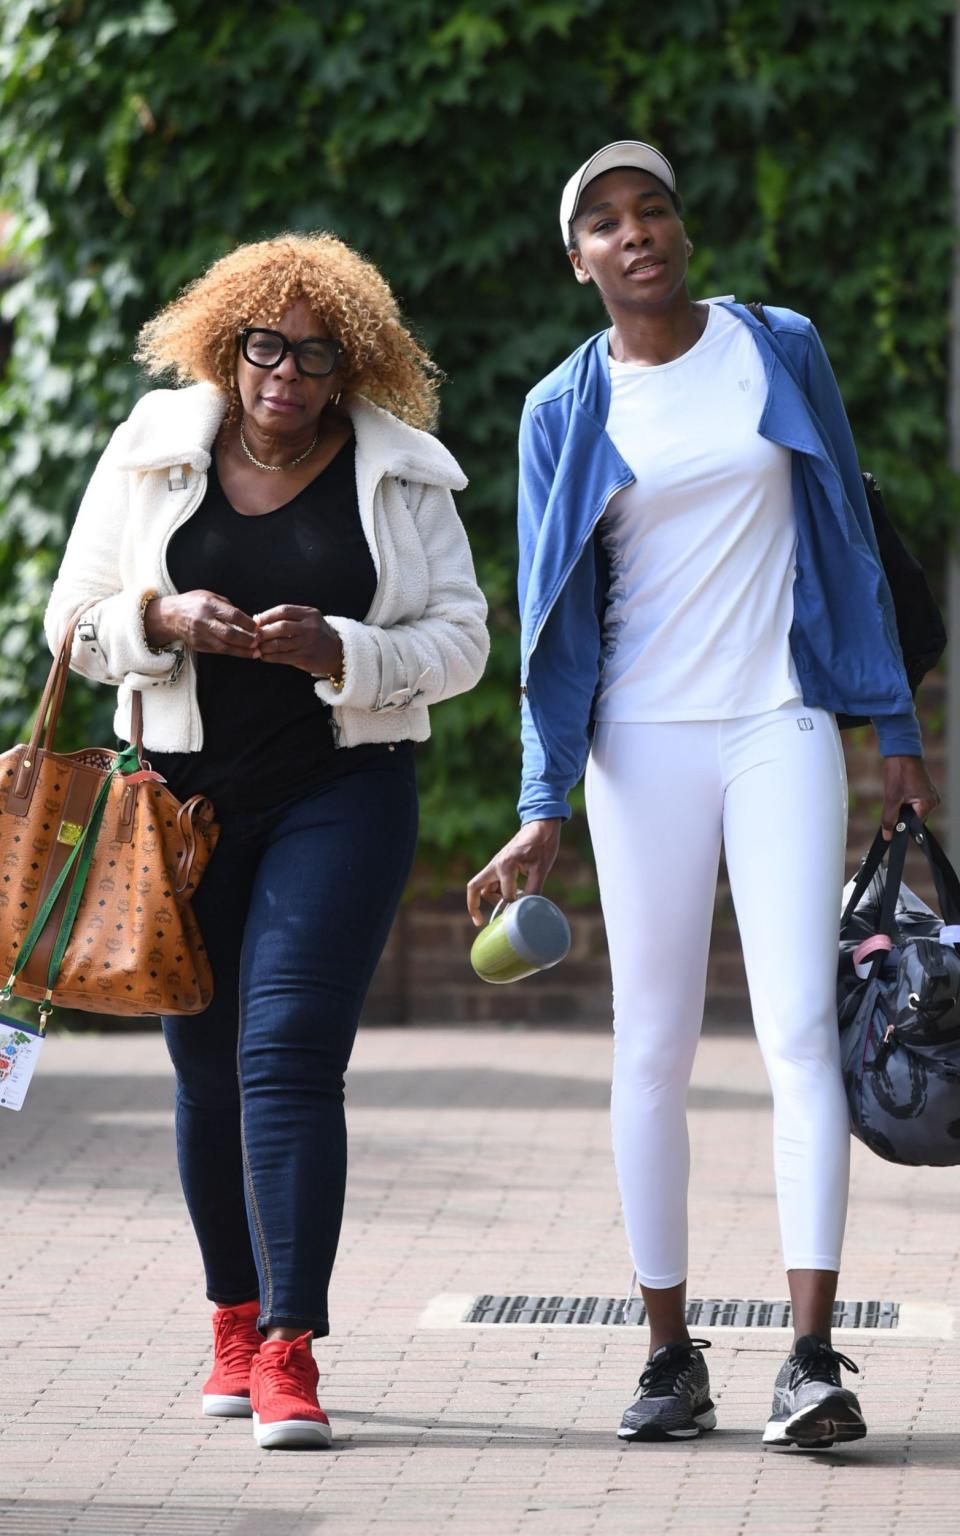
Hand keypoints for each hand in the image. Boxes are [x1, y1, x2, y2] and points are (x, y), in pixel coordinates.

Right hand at [145, 591, 259, 656]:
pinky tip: (243, 653)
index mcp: (209, 605)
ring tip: (255, 653)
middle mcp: (204, 621)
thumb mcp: (211, 596)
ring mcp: (200, 635)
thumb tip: (247, 620)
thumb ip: (228, 607)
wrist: (171, 615)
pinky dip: (232, 652)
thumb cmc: (195, 603)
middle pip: (229, 633)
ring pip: (224, 646)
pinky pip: (218, 651)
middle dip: (246, 640)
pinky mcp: (198, 645)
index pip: (232, 615)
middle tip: (259, 642)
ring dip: (242, 651)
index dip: (247, 623)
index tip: (257, 627)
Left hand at [253, 604, 342, 674]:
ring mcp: (309, 643)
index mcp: (309, 614)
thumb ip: (288, 618)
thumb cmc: (316, 635)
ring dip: (264, 646)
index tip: (255, 622)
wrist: (338, 652)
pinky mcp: (306, 658)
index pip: (284, 610)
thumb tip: (258, 619)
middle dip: (263, 632)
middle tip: (254, 636)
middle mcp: (311, 627)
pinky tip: (264, 657)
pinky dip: (270, 657)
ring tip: (257, 648)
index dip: (267, 616)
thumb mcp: (308, 620)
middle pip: (281, 627)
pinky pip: (283, 657)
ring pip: (280, 644)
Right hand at [466, 819, 562, 926]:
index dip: (514, 905)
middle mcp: (496, 864)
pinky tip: (514, 895)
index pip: (505, 895)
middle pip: (476, 888)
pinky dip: (498, 891)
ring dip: (493, 898)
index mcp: (506, 865)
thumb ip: (533, 890)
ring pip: (484, 886)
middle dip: (475, 905)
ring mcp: (496, 864)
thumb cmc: (543, 844)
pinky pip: (492, 882)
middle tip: (480, 921)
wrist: (541, 824)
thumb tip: (529, 909)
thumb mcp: (541, 869)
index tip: (523, 910)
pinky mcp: (500, 864)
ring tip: (513, 903)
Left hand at [881, 755, 940, 839]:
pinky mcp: (923, 790)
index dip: (901, 825)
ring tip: (897, 792)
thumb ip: (889, 819)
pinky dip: (904, 800)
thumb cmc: (899, 771)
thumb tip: (888, 835)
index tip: (891, 822)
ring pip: (911, 810)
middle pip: (913, 818)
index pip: (914, 825)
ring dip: (901, 806)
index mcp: (928, 804)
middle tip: (894, 801)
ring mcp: (929, 794)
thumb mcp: (891, 798)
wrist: (900, 751)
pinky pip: (913, 802)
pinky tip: (899, 790)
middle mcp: (932, 800)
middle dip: (901, 814)